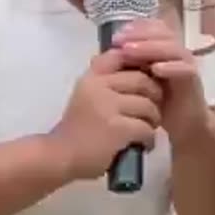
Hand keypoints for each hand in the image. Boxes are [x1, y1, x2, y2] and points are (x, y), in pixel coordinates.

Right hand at [48, 49, 163, 182]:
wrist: (59, 158)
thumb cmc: (77, 129)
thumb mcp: (87, 96)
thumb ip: (106, 81)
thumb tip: (141, 68)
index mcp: (91, 77)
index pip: (121, 56)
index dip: (140, 65)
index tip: (144, 84)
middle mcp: (98, 86)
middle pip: (143, 80)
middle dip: (154, 96)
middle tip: (151, 112)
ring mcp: (108, 107)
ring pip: (148, 105)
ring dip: (153, 120)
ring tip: (147, 129)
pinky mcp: (117, 128)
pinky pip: (146, 128)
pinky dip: (149, 139)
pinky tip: (143, 145)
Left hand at [112, 18, 209, 134]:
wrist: (182, 124)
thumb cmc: (157, 101)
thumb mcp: (136, 83)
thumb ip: (122, 68)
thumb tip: (95, 58)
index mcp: (163, 49)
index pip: (152, 28)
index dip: (135, 28)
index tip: (115, 36)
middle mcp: (176, 52)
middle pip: (162, 33)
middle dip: (139, 34)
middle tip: (119, 40)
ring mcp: (186, 64)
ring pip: (172, 47)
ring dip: (151, 47)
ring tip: (130, 51)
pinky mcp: (194, 79)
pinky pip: (185, 68)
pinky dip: (171, 67)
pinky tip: (156, 69)